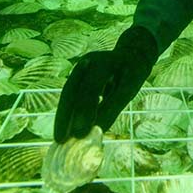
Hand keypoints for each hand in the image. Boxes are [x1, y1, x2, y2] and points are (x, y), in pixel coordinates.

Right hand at [54, 26, 157, 142]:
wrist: (131, 53)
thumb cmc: (132, 72)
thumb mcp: (129, 88)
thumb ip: (112, 107)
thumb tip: (96, 130)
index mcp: (104, 62)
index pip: (90, 88)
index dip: (84, 112)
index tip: (79, 134)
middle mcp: (87, 62)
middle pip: (71, 91)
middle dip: (64, 116)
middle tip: (61, 139)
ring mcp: (80, 68)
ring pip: (67, 94)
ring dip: (63, 116)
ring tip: (60, 138)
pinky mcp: (77, 76)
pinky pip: (70, 95)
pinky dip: (67, 112)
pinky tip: (66, 129)